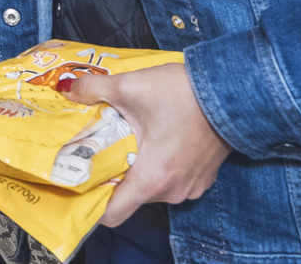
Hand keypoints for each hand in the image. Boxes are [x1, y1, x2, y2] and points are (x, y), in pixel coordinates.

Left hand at [66, 63, 232, 228]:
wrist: (233, 90)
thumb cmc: (183, 93)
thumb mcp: (129, 86)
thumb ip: (92, 89)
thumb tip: (67, 88)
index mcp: (152, 178)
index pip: (113, 213)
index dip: (91, 199)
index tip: (78, 178)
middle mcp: (172, 191)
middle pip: (129, 195)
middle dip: (113, 173)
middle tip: (100, 146)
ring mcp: (190, 186)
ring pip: (150, 187)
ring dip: (137, 167)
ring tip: (126, 137)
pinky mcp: (202, 177)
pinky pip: (170, 179)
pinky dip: (158, 165)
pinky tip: (154, 138)